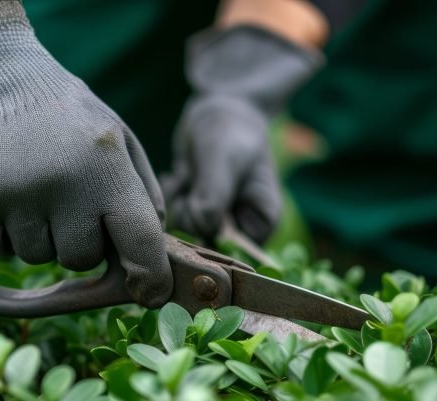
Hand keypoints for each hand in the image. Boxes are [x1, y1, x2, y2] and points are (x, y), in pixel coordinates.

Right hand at [0, 0, 171, 306]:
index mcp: (103, 164)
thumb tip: (151, 255)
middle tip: (68, 199)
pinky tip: (6, 187)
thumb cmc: (67, 114)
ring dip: (41, 234)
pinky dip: (5, 228)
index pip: (139, 240)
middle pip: (81, 259)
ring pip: (38, 257)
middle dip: (80, 240)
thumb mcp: (119, 138)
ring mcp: (7, 193)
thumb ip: (144, 194)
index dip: (150, 276)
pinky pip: (0, 247)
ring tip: (34, 186)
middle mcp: (57, 181)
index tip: (151, 294)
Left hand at [163, 26, 321, 243]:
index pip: (242, 252)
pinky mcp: (195, 211)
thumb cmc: (230, 132)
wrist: (216, 111)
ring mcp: (216, 220)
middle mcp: (241, 226)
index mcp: (263, 221)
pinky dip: (173, 196)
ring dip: (181, 204)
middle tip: (192, 189)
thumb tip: (202, 226)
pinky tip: (180, 175)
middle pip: (210, 245)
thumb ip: (215, 194)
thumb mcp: (224, 159)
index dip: (217, 240)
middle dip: (195, 218)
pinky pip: (175, 218)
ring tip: (188, 176)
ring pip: (189, 232)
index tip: (202, 214)